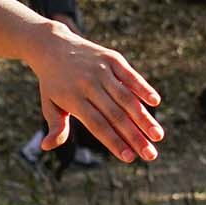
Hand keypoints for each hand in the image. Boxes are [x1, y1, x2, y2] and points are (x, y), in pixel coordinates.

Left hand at [30, 26, 163, 161]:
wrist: (53, 46)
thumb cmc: (53, 83)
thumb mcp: (49, 104)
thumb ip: (55, 126)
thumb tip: (47, 146)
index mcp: (73, 99)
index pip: (97, 125)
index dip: (114, 141)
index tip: (130, 158)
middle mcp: (88, 84)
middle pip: (115, 115)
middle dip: (135, 136)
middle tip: (151, 155)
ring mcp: (101, 70)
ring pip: (126, 98)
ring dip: (144, 118)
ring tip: (158, 136)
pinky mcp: (112, 59)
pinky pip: (130, 75)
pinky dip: (143, 88)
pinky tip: (155, 102)